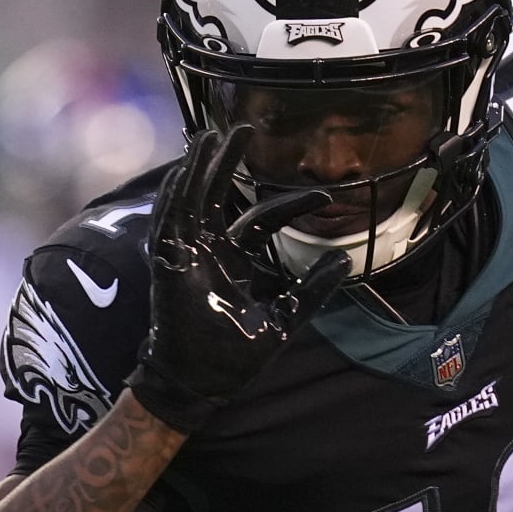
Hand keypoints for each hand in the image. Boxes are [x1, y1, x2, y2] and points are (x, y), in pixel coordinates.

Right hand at [125, 126, 350, 431]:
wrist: (201, 384)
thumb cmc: (234, 356)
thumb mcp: (284, 319)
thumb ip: (312, 291)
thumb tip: (345, 262)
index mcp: (234, 260)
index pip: (261, 219)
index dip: (292, 205)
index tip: (326, 196)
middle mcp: (209, 251)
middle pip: (217, 195)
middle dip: (228, 161)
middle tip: (245, 128)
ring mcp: (186, 256)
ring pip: (191, 200)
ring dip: (199, 169)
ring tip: (210, 136)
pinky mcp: (168, 266)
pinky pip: (169, 224)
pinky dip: (174, 197)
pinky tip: (181, 171)